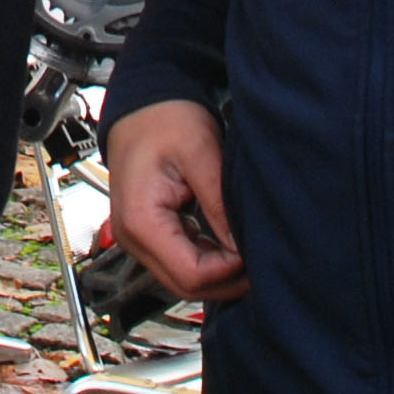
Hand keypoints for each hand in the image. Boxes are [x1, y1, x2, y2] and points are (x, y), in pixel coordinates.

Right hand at [103, 99, 246, 303]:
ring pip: (182, 280)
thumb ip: (220, 204)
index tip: (255, 250)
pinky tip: (230, 246)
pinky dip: (207, 261)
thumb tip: (243, 247)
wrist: (141, 106)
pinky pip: (179, 263)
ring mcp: (137, 239)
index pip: (191, 274)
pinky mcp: (148, 235)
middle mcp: (132, 238)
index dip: (229, 271)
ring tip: (248, 253)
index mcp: (141, 221)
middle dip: (226, 280)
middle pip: (185, 286)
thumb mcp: (200, 154)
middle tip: (260, 260)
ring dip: (218, 274)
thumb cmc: (165, 121)